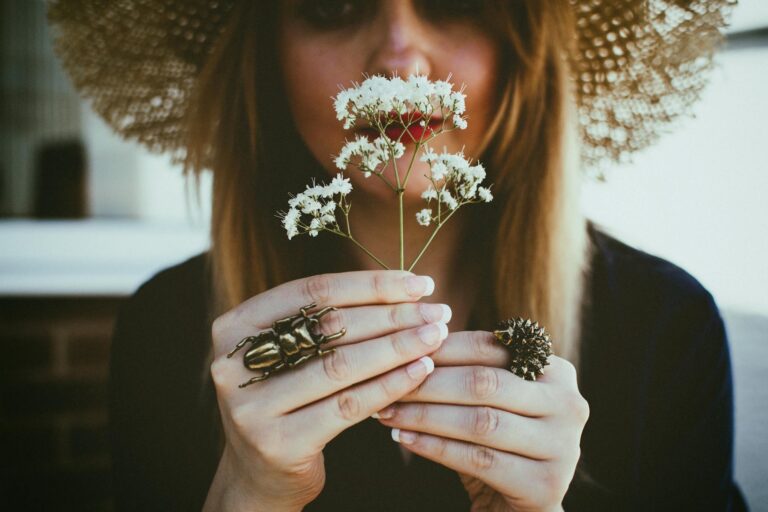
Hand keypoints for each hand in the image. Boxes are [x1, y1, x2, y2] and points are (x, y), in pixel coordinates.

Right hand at [203, 270, 451, 511]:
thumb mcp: (292, 353)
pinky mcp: (279, 442)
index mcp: (235, 326)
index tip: (420, 283)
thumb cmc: (290, 398)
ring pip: (341, 365)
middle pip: (329, 327)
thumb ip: (327, 320)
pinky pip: (348, 405)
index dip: (371, 284)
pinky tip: (420, 371)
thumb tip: (407, 289)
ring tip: (435, 336)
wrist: (261, 473)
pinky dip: (389, 385)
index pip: (313, 291)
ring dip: (397, 347)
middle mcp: (233, 363)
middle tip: (438, 311)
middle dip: (392, 315)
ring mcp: (251, 406)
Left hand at [373, 330, 588, 511]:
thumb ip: (468, 370)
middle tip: (389, 382)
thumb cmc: (500, 441)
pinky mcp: (544, 484)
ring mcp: (561, 446)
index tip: (401, 350)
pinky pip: (478, 459)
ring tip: (389, 412)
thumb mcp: (493, 400)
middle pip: (485, 383)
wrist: (525, 507)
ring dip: (426, 415)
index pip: (491, 347)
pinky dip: (435, 447)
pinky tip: (406, 439)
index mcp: (556, 371)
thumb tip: (410, 342)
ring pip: (480, 422)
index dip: (442, 348)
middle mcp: (567, 404)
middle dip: (429, 382)